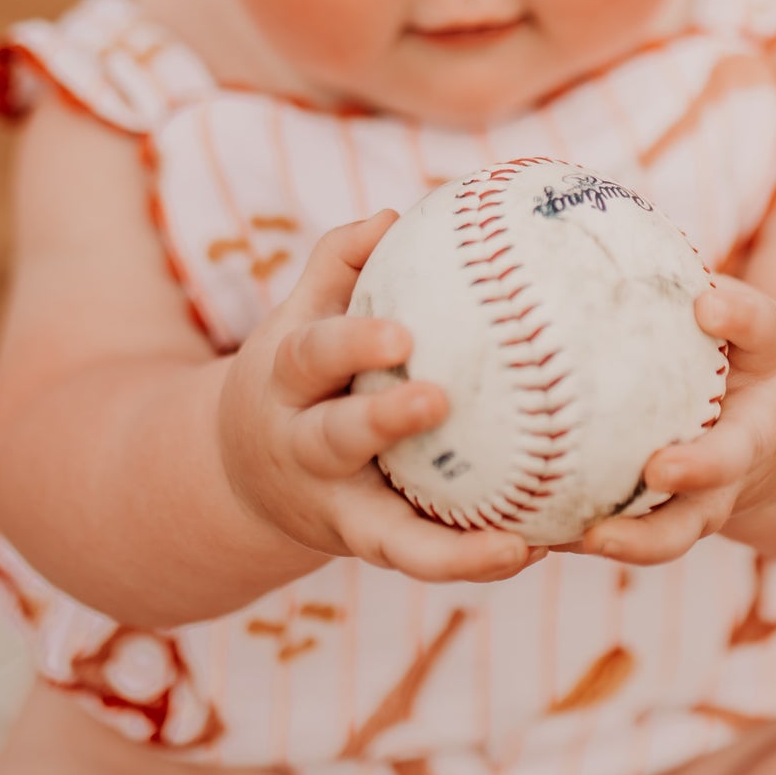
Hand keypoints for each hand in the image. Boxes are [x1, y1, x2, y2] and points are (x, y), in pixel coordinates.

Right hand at [218, 211, 540, 584]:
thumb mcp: (297, 319)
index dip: (351, 342)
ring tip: (515, 544)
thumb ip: (338, 265)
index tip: (402, 333)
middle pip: (336, 438)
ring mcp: (336, 509)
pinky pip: (424, 559)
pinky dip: (474, 560)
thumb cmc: (296, 374)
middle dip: (382, 420)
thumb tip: (392, 214)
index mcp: (286, 383)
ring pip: (388, 539)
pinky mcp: (367, 547)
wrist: (239, 476)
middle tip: (438, 399)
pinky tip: (536, 547)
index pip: (311, 356)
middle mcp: (303, 451)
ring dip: (450, 548)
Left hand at [559, 275, 775, 565]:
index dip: (739, 317)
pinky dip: (587, 539)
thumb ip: (684, 278)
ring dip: (641, 539)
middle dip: (700, 468)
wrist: (769, 426)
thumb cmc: (729, 347)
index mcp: (762, 361)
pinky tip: (532, 538)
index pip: (761, 332)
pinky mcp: (672, 522)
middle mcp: (745, 440)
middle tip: (660, 466)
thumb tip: (597, 206)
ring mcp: (713, 493)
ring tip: (589, 539)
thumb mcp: (724, 309)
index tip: (708, 304)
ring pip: (683, 528)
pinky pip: (633, 537)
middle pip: (731, 463)